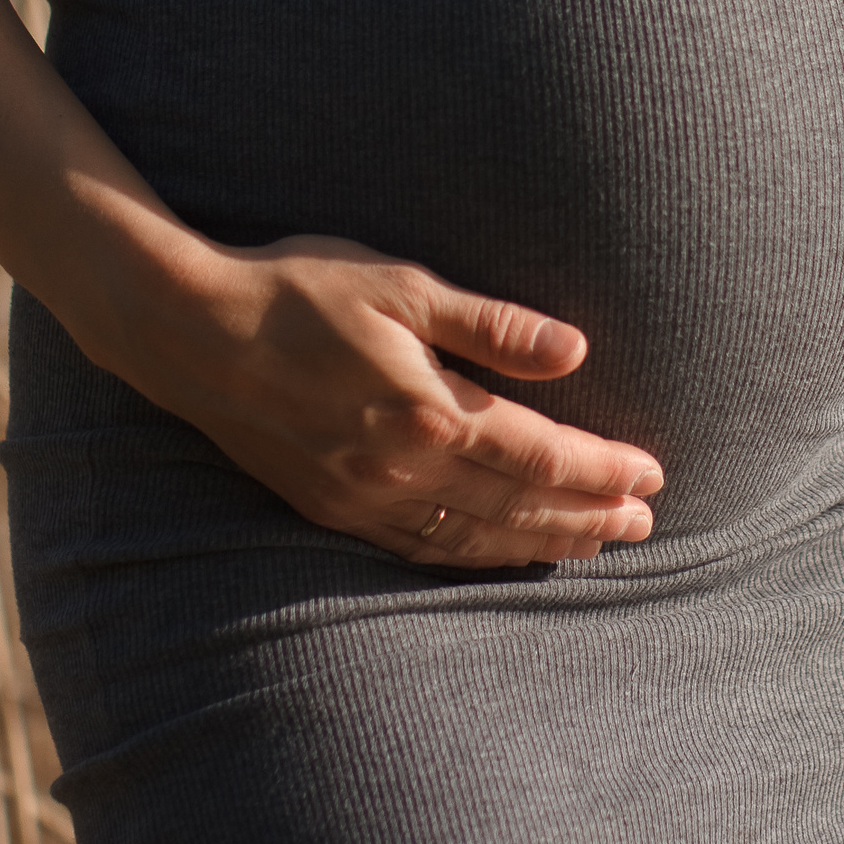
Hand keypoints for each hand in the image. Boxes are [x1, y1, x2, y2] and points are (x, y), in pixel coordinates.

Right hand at [114, 235, 663, 569]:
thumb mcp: (401, 287)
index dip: (603, 470)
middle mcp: (402, 472)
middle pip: (520, 508)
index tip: (652, 475)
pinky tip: (499, 551)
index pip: (543, 456)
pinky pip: (421, 548)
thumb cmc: (299, 292)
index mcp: (429, 414)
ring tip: (594, 544)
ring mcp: (364, 499)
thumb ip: (491, 326)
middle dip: (589, 518)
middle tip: (645, 524)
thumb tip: (576, 351)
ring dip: (541, 544)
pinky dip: (474, 556)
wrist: (191, 332)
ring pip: (474, 539)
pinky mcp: (332, 509)